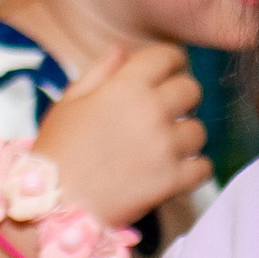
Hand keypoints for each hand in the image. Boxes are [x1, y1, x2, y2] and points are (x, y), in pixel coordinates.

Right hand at [27, 43, 209, 225]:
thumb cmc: (56, 152)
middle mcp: (151, 111)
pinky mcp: (172, 180)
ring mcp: (165, 146)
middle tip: (168, 111)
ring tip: (165, 146)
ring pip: (199, 130)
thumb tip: (121, 51)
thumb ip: (99, 73)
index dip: (172, 61)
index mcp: (125, 87)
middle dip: (182, 97)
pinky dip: (195, 169)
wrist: (54, 206)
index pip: (168, 57)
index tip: (170, 72)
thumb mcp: (69, 103)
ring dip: (186, 136)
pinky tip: (177, 170)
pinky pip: (204, 167)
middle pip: (192, 89)